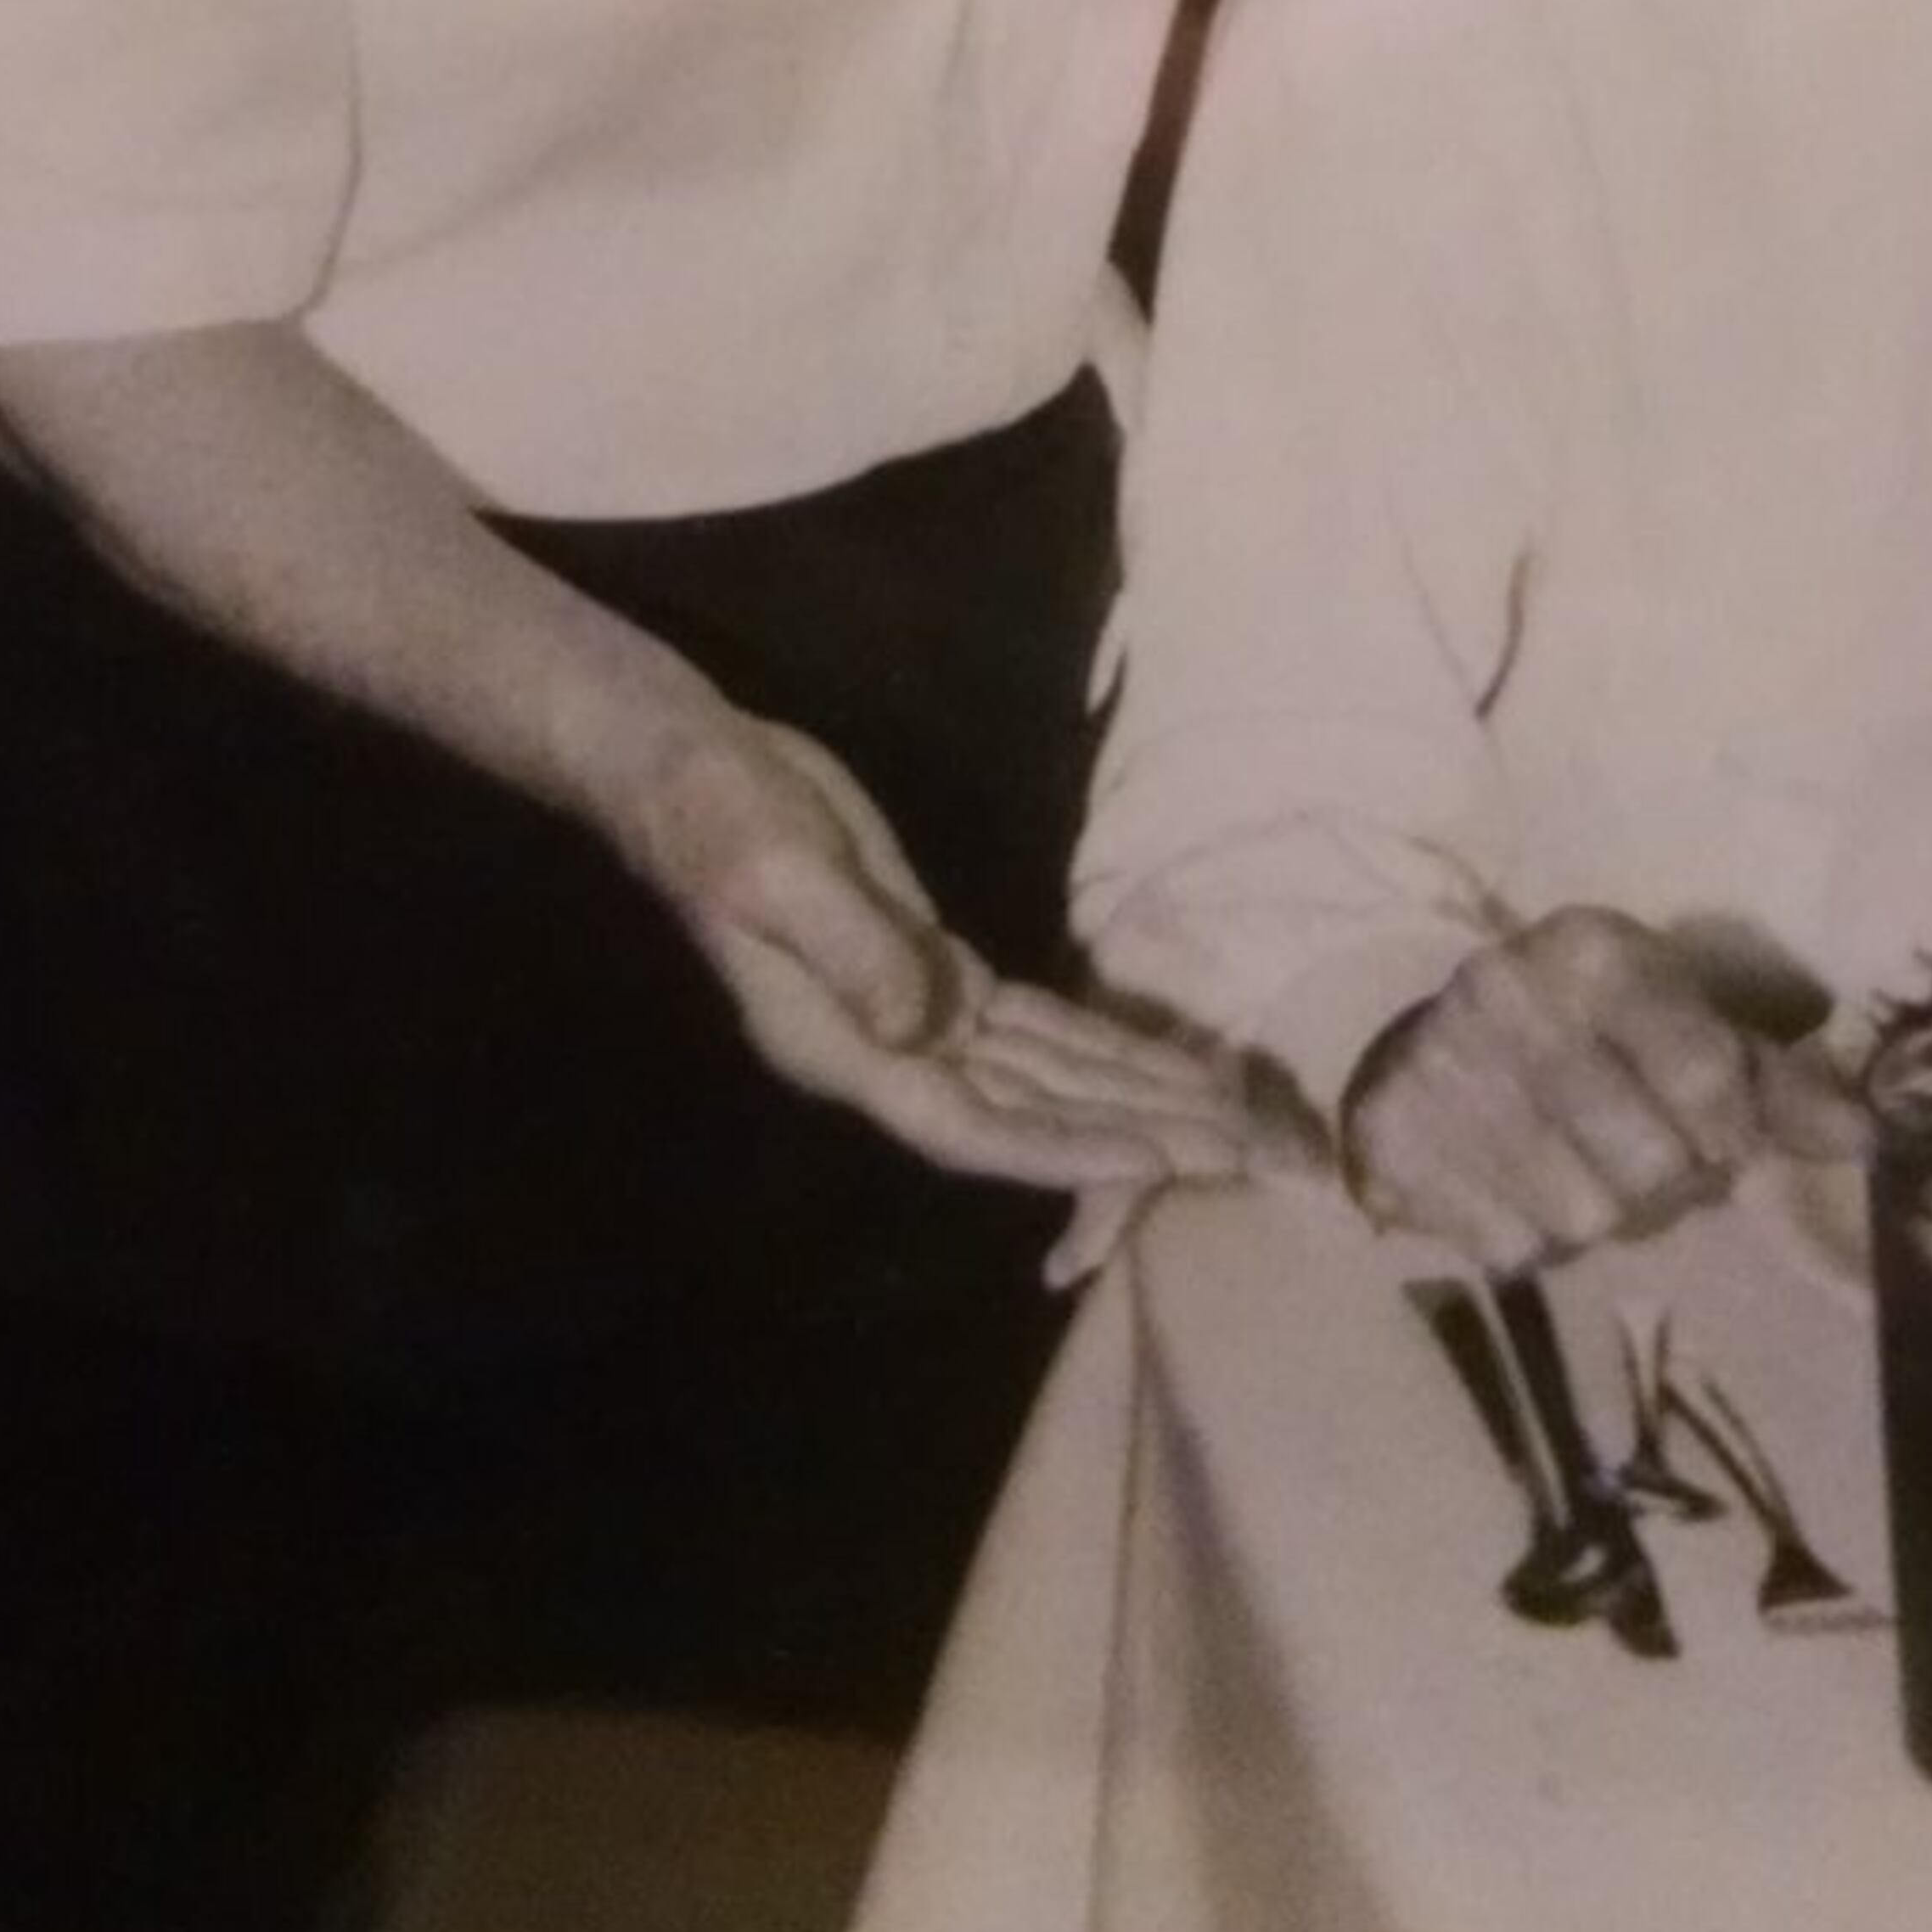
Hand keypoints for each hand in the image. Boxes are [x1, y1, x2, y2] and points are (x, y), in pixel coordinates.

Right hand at [623, 705, 1277, 1192]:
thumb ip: (854, 949)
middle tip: (1239, 1158)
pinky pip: (1029, 1025)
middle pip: (1027, 1114)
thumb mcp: (774, 873)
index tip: (1159, 1163)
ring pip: (1040, 1074)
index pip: (973, 1124)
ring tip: (1223, 1123)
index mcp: (845, 1048)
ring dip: (1128, 1097)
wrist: (692, 768)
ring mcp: (909, 1012)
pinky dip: (1092, 1043)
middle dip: (1130, 1137)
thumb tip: (928, 1026)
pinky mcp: (930, 965)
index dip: (1065, 1150)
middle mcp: (886, 1050)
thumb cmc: (717, 817)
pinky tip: (1152, 1064)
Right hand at [1340, 907, 1800, 1271]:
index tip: (1720, 1134)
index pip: (1708, 1075)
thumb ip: (1774, 1086)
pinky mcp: (1393, 1137)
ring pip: (1581, 1215)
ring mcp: (1441, 1065)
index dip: (1731, 1129)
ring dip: (1594, 1212)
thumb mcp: (1681, 1027)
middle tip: (1636, 1150)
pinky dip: (1525, 1234)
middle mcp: (1508, 992)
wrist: (1424, 1045)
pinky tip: (1512, 1183)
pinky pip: (1509, 1245)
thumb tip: (1868, 1138)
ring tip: (1574, 1165)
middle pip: (1650, 1164)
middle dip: (1660, 1178)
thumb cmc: (1589, 1037)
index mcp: (1593, 950)